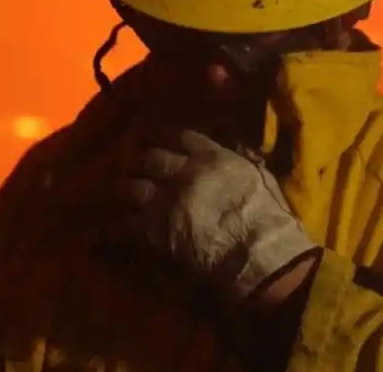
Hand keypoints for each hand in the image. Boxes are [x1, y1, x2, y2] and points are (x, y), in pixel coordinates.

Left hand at [110, 129, 315, 301]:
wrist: (256, 252)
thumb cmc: (268, 217)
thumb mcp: (261, 177)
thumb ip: (244, 161)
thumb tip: (239, 151)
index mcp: (212, 158)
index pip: (181, 136)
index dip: (164, 133)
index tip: (153, 131)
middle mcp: (183, 173)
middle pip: (150, 158)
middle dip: (140, 159)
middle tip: (133, 162)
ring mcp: (165, 201)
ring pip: (132, 187)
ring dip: (125, 188)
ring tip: (121, 190)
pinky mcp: (154, 231)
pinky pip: (125, 224)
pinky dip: (118, 224)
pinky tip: (113, 224)